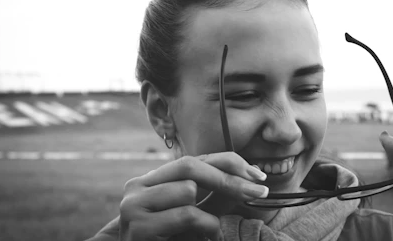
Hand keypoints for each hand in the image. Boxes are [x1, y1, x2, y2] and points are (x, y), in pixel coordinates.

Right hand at [109, 152, 266, 240]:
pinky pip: (187, 215)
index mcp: (151, 180)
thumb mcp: (194, 214)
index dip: (228, 162)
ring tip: (206, 231)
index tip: (257, 175)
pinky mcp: (138, 227)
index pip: (194, 158)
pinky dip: (205, 226)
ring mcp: (133, 205)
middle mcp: (137, 186)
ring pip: (187, 190)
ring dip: (209, 214)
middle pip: (190, 165)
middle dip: (228, 177)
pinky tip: (204, 237)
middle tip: (259, 191)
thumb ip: (211, 194)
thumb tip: (248, 176)